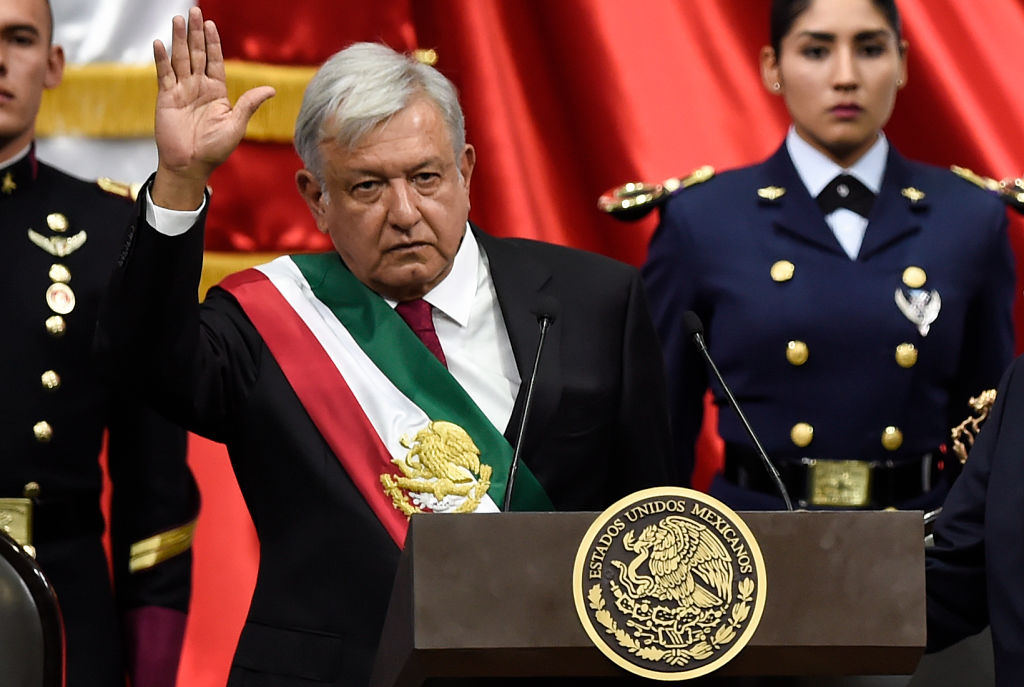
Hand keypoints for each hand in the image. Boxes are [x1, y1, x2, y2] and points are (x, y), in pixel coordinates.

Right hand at [151, 7, 274, 208]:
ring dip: (178, 39)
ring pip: (180, 59)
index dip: (212, 43)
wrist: (191, 165)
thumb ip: (249, 104)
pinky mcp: (166, 98)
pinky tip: (160, 43)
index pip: (214, 61)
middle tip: (194, 11)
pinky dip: (161, 59)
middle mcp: (198, 87)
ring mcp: (181, 91)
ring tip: (178, 20)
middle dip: (195, 33)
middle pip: (196, 54)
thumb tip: (271, 89)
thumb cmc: (215, 149)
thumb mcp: (236, 125)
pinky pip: (164, 74)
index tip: (210, 25)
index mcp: (216, 92)